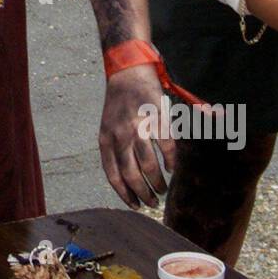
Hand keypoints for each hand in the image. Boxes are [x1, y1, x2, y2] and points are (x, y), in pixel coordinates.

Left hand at [99, 64, 176, 208]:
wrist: (128, 73)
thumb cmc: (119, 105)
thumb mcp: (107, 127)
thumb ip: (114, 150)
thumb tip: (125, 180)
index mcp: (106, 139)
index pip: (113, 175)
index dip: (125, 194)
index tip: (135, 206)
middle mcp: (120, 136)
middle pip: (131, 175)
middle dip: (143, 194)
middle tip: (153, 202)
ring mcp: (138, 128)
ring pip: (148, 166)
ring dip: (157, 183)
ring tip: (162, 189)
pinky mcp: (156, 119)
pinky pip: (166, 147)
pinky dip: (170, 162)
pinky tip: (171, 168)